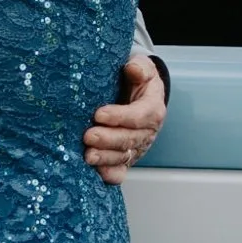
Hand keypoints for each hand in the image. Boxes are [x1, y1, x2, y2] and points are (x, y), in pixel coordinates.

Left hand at [85, 55, 165, 183]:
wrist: (138, 96)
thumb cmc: (138, 81)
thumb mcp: (143, 68)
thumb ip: (140, 67)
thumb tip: (133, 69)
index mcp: (153, 109)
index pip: (139, 115)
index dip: (120, 116)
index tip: (99, 114)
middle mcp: (147, 132)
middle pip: (130, 139)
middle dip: (108, 139)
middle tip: (88, 136)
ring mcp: (137, 147)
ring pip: (124, 156)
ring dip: (106, 158)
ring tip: (88, 155)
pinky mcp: (126, 158)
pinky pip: (121, 170)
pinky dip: (111, 174)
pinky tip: (99, 173)